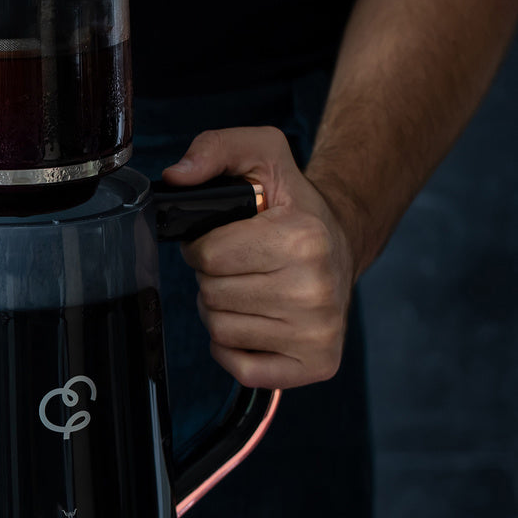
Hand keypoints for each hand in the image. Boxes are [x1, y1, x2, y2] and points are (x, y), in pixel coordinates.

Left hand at [161, 127, 357, 389]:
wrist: (342, 243)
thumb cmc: (294, 207)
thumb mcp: (262, 155)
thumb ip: (214, 149)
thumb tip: (176, 177)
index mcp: (302, 238)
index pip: (208, 255)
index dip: (204, 246)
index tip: (226, 240)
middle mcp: (315, 289)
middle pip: (211, 295)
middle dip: (214, 278)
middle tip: (241, 266)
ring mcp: (318, 332)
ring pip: (221, 331)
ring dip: (222, 311)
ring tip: (249, 290)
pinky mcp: (317, 364)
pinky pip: (242, 369)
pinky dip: (234, 349)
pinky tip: (254, 323)